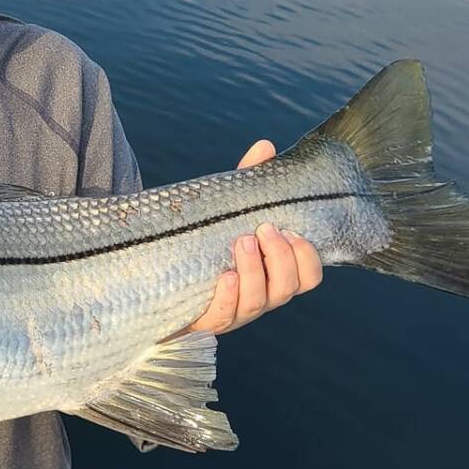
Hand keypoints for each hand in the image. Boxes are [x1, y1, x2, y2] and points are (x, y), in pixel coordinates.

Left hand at [191, 139, 323, 334]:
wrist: (160, 278)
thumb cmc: (208, 241)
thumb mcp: (227, 212)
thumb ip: (248, 183)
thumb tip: (264, 147)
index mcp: (274, 274)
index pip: (308, 277)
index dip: (307, 258)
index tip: (293, 232)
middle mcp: (261, 296)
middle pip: (287, 289)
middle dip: (280, 259)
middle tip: (264, 229)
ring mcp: (235, 312)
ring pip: (258, 302)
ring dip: (255, 272)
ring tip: (242, 241)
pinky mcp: (207, 321)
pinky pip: (224, 316)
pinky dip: (229, 297)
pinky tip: (226, 276)